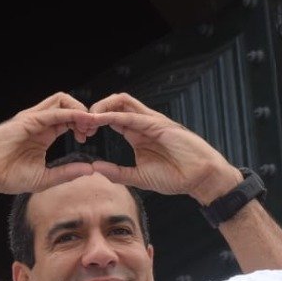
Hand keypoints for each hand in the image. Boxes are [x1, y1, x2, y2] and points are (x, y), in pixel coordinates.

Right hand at [0, 93, 99, 194]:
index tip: (88, 138)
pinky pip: (52, 112)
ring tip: (89, 124)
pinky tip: (80, 122)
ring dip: (79, 109)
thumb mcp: (45, 178)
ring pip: (60, 100)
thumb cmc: (8, 177)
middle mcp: (38, 122)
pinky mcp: (27, 120)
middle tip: (93, 129)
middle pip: (67, 105)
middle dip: (84, 114)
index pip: (68, 119)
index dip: (82, 124)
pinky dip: (69, 114)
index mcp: (43, 134)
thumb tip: (90, 170)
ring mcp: (32, 119)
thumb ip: (66, 173)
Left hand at [88, 93, 242, 203]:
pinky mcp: (159, 125)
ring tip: (87, 120)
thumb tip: (95, 168)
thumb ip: (117, 172)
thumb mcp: (139, 177)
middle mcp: (143, 123)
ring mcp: (152, 121)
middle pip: (114, 104)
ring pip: (122, 101)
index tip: (81, 134)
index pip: (112, 117)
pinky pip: (132, 115)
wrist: (200, 179)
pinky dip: (113, 115)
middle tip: (80, 125)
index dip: (94, 122)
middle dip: (94, 110)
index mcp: (137, 133)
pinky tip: (99, 120)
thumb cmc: (176, 178)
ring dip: (101, 107)